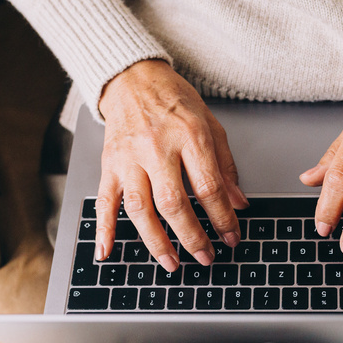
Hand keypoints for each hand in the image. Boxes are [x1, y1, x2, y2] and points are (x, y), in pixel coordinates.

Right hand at [96, 59, 247, 270]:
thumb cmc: (173, 100)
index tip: (231, 237)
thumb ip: (225, 165)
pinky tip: (107, 252)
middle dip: (192, 236)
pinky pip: (104, 202)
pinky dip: (103, 230)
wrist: (133, 79)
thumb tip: (238, 203)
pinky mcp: (108, 165)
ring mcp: (129, 159)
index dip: (222, 218)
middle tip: (205, 257)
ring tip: (171, 263)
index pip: (208, 187)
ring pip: (140, 208)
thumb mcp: (210, 124)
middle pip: (173, 203)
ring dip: (156, 241)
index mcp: (188, 136)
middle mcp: (156, 148)